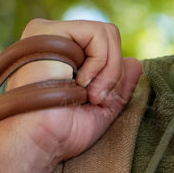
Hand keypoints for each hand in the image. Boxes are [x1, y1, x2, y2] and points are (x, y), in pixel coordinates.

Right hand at [0, 18, 141, 172]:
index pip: (104, 48)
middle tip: (94, 98)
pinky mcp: (47, 30)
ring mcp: (48, 33)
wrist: (37, 142)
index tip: (96, 102)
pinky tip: (79, 83)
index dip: (111, 75)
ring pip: (107, 33)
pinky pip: (98, 33)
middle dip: (113, 72)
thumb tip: (136, 62)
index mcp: (61, 56)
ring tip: (86, 93)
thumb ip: (119, 86)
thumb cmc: (61, 133)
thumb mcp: (101, 109)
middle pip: (108, 37)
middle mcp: (53, 40)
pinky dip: (100, 63)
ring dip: (107, 70)